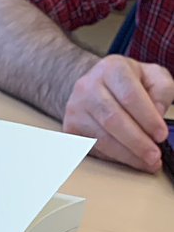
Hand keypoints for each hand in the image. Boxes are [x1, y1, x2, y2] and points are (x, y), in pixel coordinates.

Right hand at [62, 55, 173, 171]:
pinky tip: (129, 159)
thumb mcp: (152, 76)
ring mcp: (75, 109)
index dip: (147, 119)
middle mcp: (88, 87)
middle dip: (137, 142)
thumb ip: (162, 91)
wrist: (96, 86)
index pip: (130, 96)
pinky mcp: (70, 129)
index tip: (161, 135)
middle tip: (154, 156)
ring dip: (127, 154)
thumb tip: (157, 114)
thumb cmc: (127, 83)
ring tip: (145, 162)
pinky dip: (113, 158)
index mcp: (111, 69)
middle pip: (114, 120)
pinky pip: (93, 149)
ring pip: (102, 138)